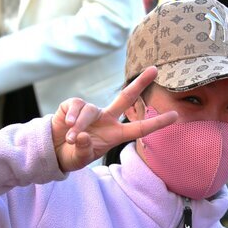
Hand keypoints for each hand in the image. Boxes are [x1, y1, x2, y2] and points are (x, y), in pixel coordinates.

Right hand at [51, 66, 177, 171]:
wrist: (51, 151)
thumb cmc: (71, 156)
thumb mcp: (79, 159)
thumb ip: (84, 149)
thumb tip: (83, 135)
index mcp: (114, 134)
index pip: (139, 128)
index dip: (157, 122)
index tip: (175, 115)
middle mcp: (106, 119)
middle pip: (126, 97)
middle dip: (140, 82)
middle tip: (155, 68)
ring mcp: (91, 111)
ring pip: (90, 110)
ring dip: (80, 125)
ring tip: (71, 140)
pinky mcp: (73, 105)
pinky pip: (76, 106)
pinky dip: (71, 116)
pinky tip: (65, 126)